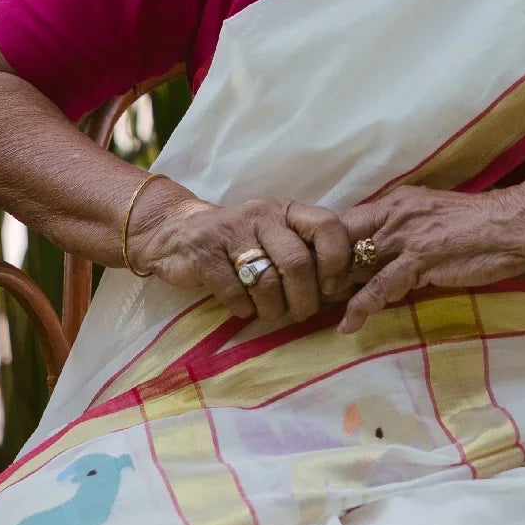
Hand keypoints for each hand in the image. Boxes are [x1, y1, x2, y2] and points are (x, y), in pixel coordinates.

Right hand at [126, 179, 353, 323]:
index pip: (328, 227)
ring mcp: (231, 232)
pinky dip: (243, 309)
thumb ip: (309, 254)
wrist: (176, 233)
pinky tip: (242, 306)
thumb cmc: (241, 242)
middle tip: (301, 313)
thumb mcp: (277, 236)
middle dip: (304, 299)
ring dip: (273, 309)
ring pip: (267, 283)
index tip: (332, 287)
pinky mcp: (204, 254)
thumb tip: (348, 288)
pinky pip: (234, 293)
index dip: (337, 261)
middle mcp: (262, 215)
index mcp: (287, 211)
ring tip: (269, 311)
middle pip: (298, 263)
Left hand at [337, 184, 524, 333]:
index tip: (322, 270)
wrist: (511, 225)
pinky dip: (361, 308)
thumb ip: (403, 231)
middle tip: (318, 293)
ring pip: (355, 265)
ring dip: (338, 291)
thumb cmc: (476, 225)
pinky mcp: (418, 260)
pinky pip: (379, 287)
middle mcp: (393, 215)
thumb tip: (381, 255)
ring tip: (324, 310)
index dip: (329, 247)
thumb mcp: (430, 218)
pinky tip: (349, 325)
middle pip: (343, 243)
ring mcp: (404, 237)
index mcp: (394, 202)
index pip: (345, 222)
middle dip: (327, 270)